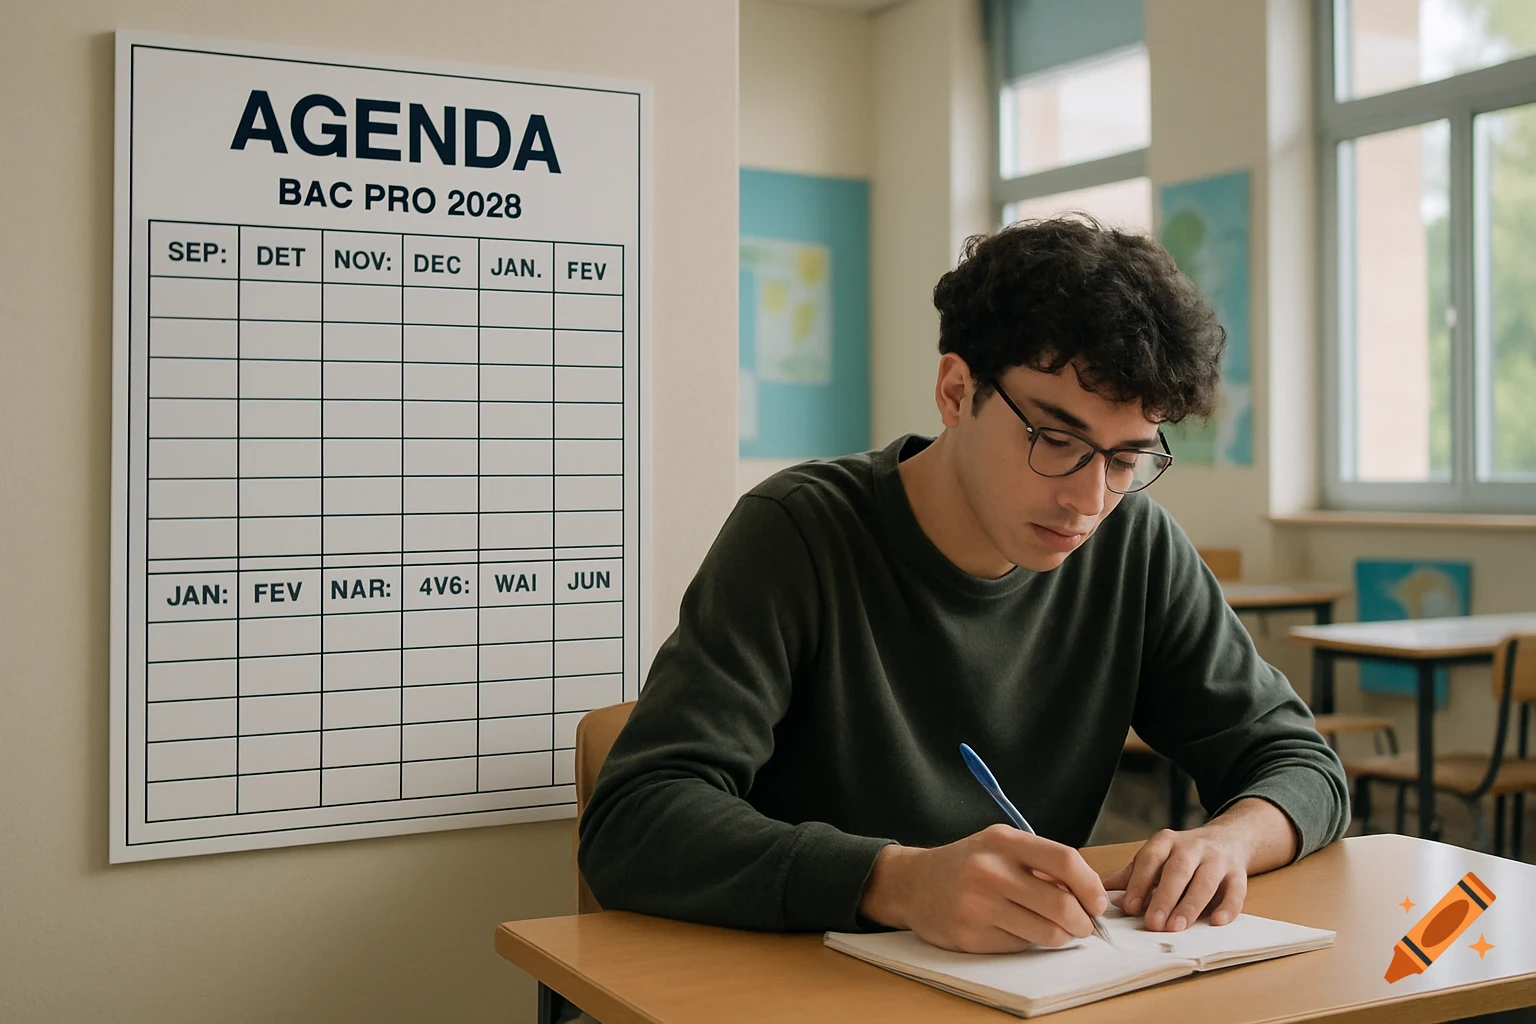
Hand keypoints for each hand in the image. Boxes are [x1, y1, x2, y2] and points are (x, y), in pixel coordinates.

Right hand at [858, 824, 1109, 953]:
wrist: (913, 883)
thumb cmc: (967, 864)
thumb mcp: (1000, 846)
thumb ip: (1039, 862)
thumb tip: (1088, 893)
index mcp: (1003, 842)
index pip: (1065, 861)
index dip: (1091, 886)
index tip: (1097, 901)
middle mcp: (990, 871)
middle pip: (1061, 905)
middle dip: (1083, 922)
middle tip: (1084, 925)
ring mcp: (978, 905)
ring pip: (1046, 933)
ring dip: (1060, 936)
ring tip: (1054, 929)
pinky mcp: (971, 935)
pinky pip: (1020, 946)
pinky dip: (1028, 942)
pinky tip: (1016, 929)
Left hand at [1100, 823, 1251, 932]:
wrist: (1227, 838)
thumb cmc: (1182, 855)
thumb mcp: (1156, 858)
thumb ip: (1133, 876)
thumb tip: (1102, 895)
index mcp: (1165, 841)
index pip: (1149, 859)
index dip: (1139, 883)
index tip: (1130, 907)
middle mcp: (1192, 847)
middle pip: (1178, 870)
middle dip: (1164, 897)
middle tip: (1153, 923)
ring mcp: (1217, 859)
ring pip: (1205, 881)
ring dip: (1191, 905)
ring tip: (1177, 927)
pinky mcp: (1239, 873)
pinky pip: (1236, 890)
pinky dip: (1227, 907)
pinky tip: (1216, 922)